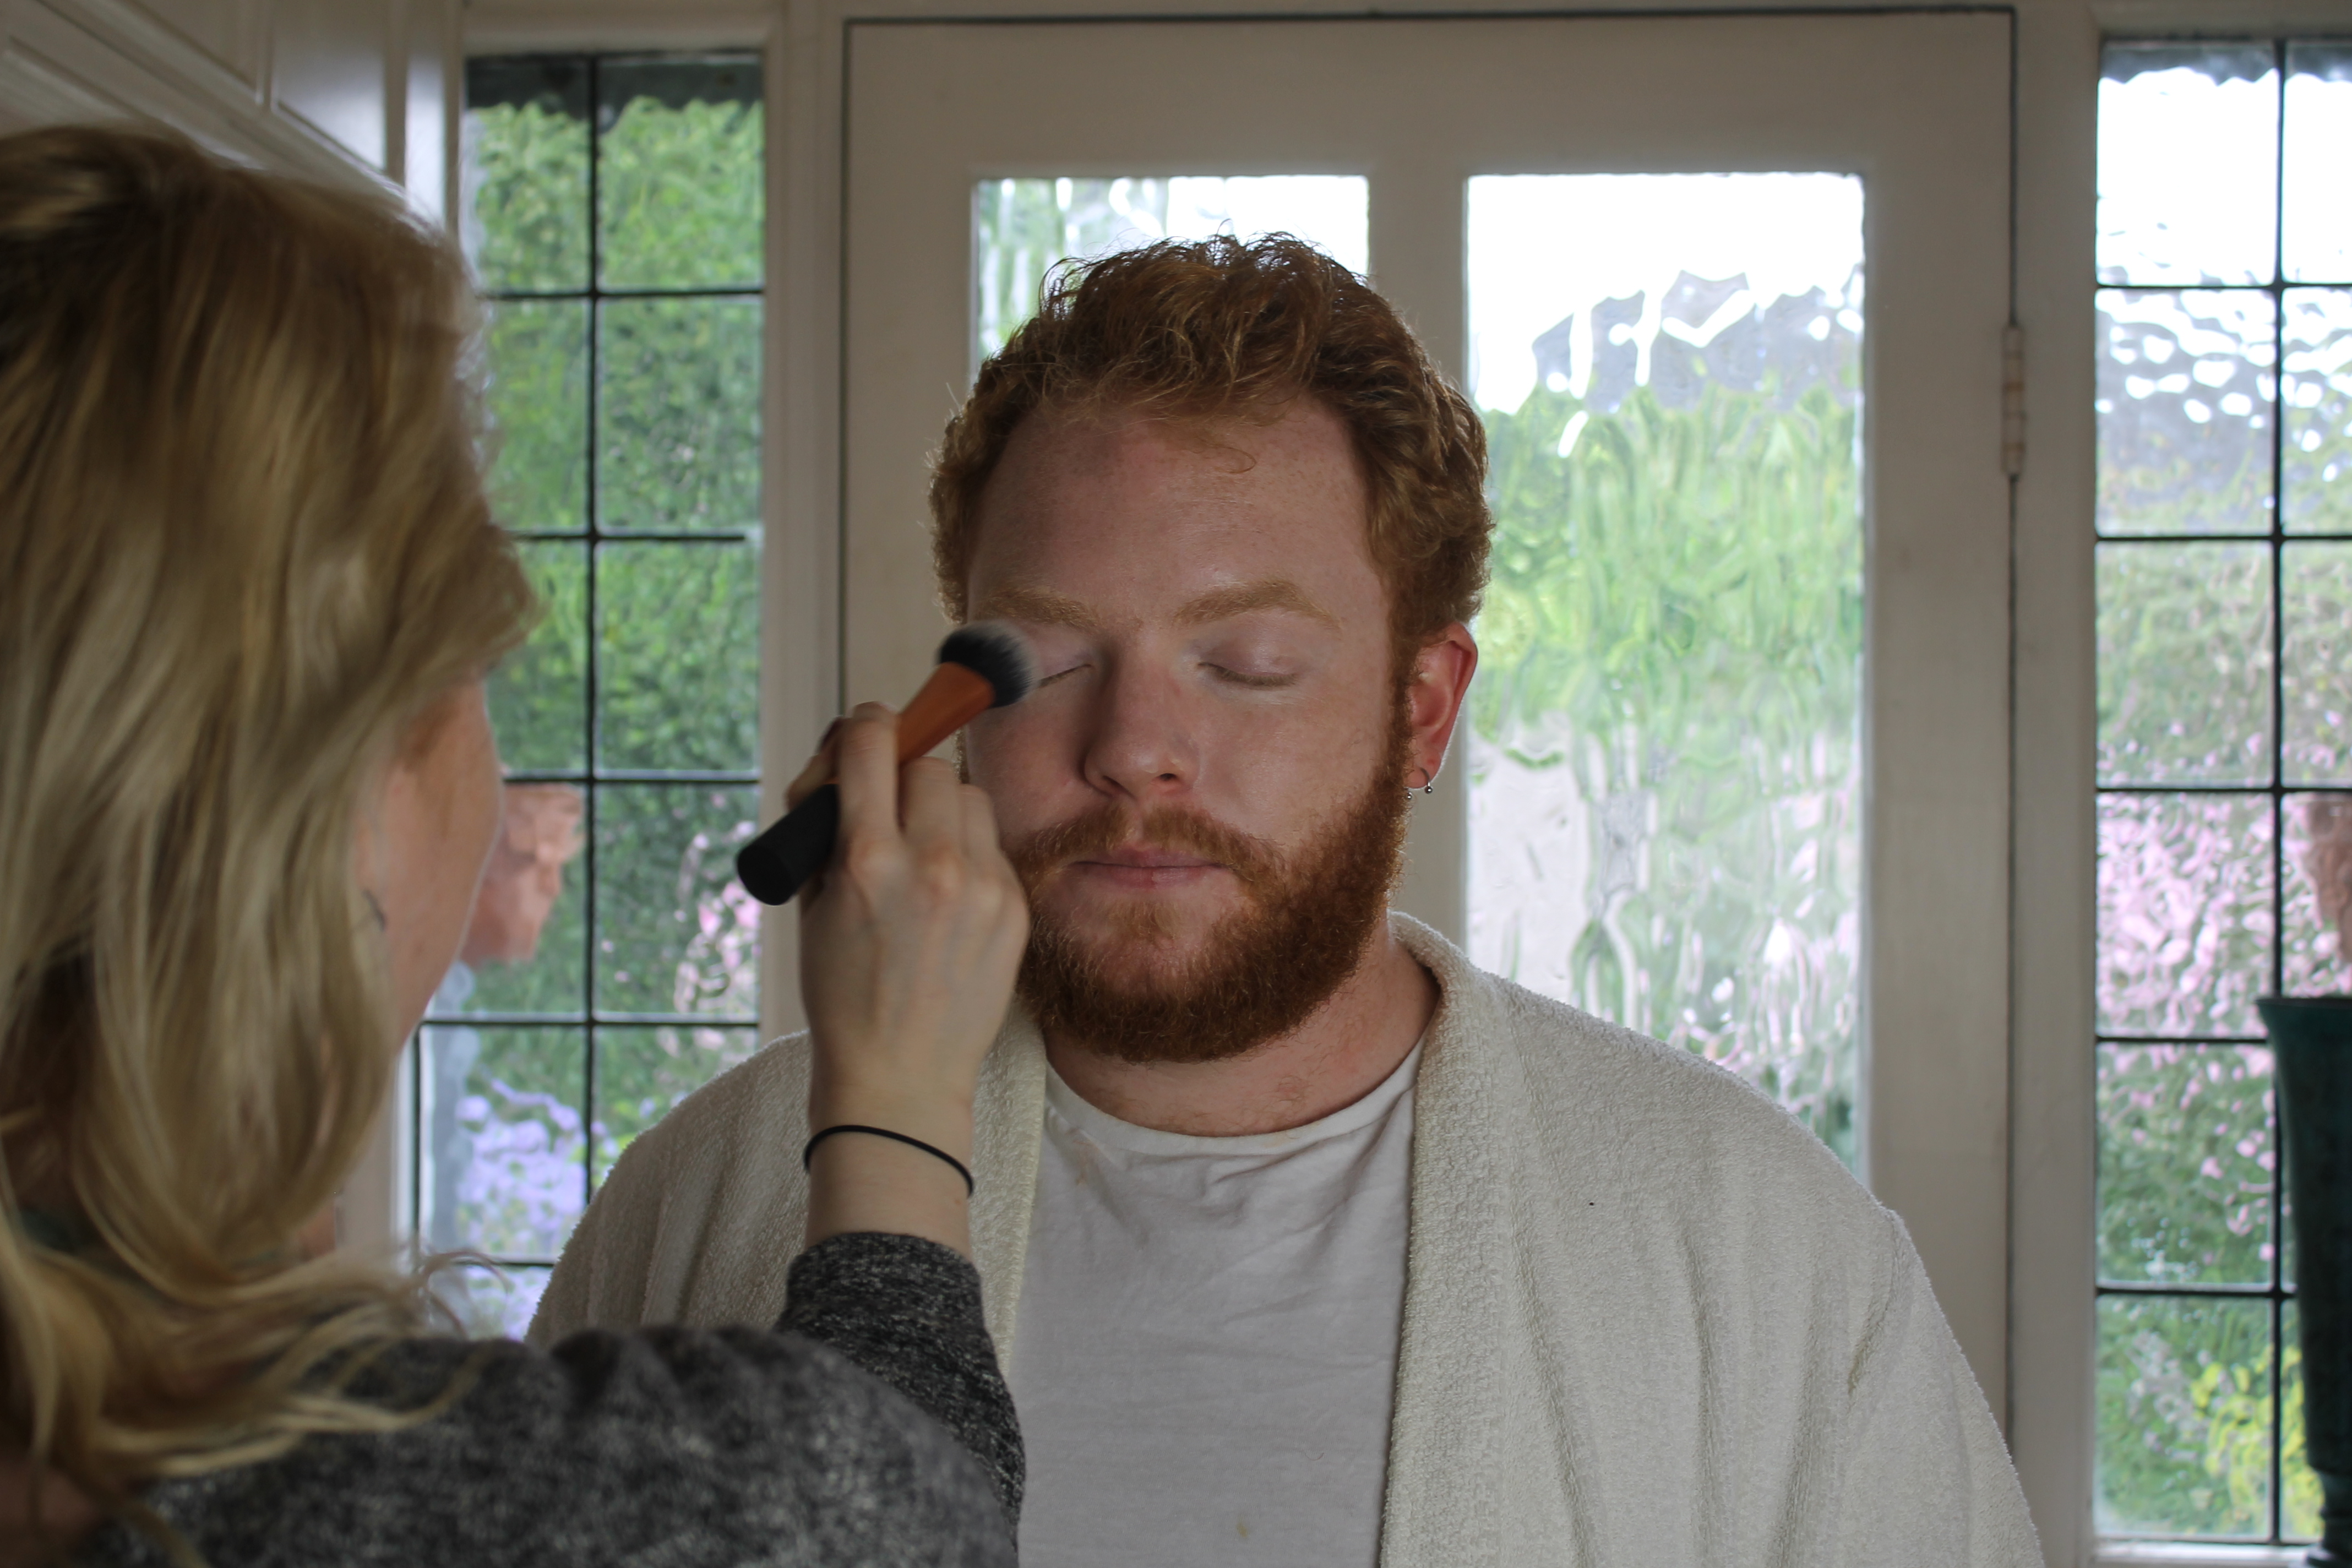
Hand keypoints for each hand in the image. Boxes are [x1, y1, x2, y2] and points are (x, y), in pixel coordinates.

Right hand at [797, 704, 1027, 1253]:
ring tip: (921, 857)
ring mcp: (982, 887)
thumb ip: (832, 824)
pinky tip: (947, 898)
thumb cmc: (842, 992)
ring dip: (942, 810)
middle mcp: (931, 864)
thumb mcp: (810, 902)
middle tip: (887, 815)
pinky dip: (969, 853)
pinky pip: (993, 844)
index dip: (865, 727)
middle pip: (928, 763)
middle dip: (903, 777)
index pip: (874, 737)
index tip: (862, 741)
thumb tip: (852, 760)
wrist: (898, 1077)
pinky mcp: (1016, 909)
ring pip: (969, 795)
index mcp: (866, 859)